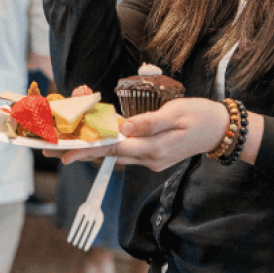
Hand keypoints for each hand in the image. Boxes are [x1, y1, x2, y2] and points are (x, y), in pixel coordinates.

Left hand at [57, 97, 229, 170]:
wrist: (223, 130)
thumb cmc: (201, 116)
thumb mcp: (175, 113)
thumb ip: (148, 122)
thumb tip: (122, 127)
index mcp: (153, 148)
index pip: (112, 149)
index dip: (87, 150)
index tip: (64, 153)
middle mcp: (149, 158)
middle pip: (107, 155)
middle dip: (79, 152)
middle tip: (50, 150)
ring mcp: (151, 159)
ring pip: (114, 155)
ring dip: (89, 150)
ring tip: (63, 147)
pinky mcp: (153, 155)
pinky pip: (125, 151)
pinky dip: (107, 146)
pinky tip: (92, 141)